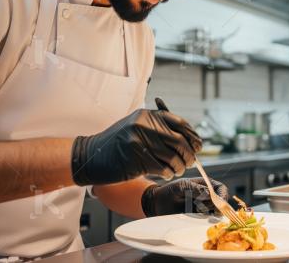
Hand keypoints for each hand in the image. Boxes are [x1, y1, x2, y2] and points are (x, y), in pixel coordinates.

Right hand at [71, 109, 201, 185]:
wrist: (90, 156)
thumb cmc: (116, 144)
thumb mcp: (135, 127)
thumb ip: (158, 128)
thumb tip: (189, 139)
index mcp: (147, 115)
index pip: (180, 123)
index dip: (192, 135)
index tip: (197, 145)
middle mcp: (144, 125)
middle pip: (179, 140)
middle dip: (189, 154)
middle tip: (190, 162)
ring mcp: (139, 141)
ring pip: (173, 156)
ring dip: (179, 166)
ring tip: (177, 170)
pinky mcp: (136, 159)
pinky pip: (162, 168)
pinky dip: (168, 173)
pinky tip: (166, 174)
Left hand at [141, 177, 227, 216]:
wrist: (158, 204)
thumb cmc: (169, 191)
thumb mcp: (180, 187)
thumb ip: (195, 188)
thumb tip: (209, 193)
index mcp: (204, 184)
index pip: (220, 188)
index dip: (223, 195)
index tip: (220, 202)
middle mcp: (206, 195)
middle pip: (221, 201)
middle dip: (217, 206)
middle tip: (207, 209)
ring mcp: (203, 207)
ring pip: (216, 211)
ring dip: (211, 213)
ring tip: (197, 210)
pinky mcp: (198, 217)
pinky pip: (208, 219)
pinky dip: (207, 220)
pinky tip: (198, 217)